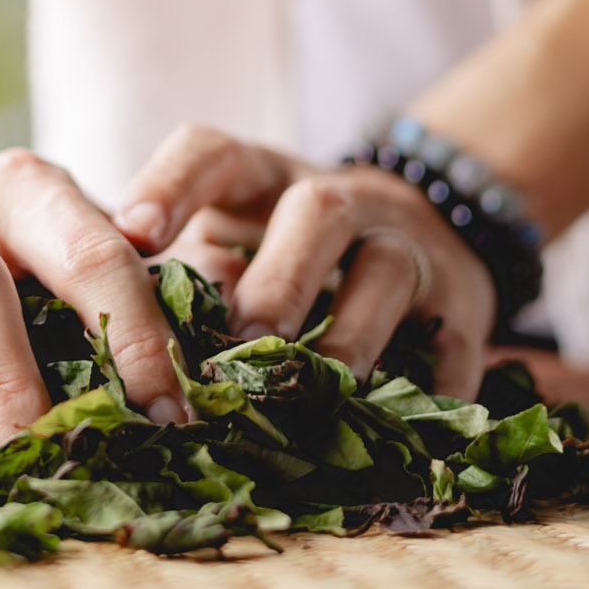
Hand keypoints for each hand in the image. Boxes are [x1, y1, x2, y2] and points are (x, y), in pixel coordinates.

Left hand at [115, 125, 493, 395]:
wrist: (432, 246)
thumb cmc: (292, 256)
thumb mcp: (238, 246)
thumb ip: (193, 280)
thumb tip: (126, 341)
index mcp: (267, 179)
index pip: (217, 153)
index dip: (173, 183)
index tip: (132, 233)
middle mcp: (345, 201)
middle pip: (318, 211)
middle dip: (278, 278)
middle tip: (240, 340)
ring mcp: (412, 252)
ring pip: (387, 273)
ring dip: (347, 334)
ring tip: (311, 389)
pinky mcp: (462, 313)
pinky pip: (451, 350)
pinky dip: (425, 392)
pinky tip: (393, 435)